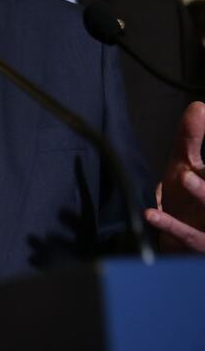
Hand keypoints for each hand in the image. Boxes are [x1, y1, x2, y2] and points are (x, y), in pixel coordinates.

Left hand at [146, 101, 204, 251]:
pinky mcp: (199, 245)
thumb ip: (191, 138)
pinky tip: (150, 213)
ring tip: (185, 176)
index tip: (191, 163)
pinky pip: (188, 237)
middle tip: (192, 166)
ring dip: (203, 193)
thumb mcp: (186, 163)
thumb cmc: (185, 197)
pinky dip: (170, 225)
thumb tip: (199, 105)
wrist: (176, 236)